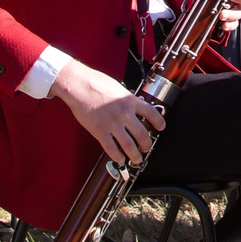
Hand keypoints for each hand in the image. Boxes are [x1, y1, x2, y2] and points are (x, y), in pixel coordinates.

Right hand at [50, 58, 165, 167]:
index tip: (161, 127)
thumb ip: (126, 98)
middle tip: (147, 148)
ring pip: (129, 145)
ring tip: (137, 159)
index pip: (151, 113)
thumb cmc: (95, 83)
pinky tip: (120, 159)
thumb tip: (133, 104)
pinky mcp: (100, 131)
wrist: (79, 85)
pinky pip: (111, 148)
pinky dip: (118, 156)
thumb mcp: (118, 88)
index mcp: (130, 101)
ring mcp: (112, 123)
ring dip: (135, 154)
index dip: (158, 122)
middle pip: (142, 134)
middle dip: (147, 144)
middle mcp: (124, 113)